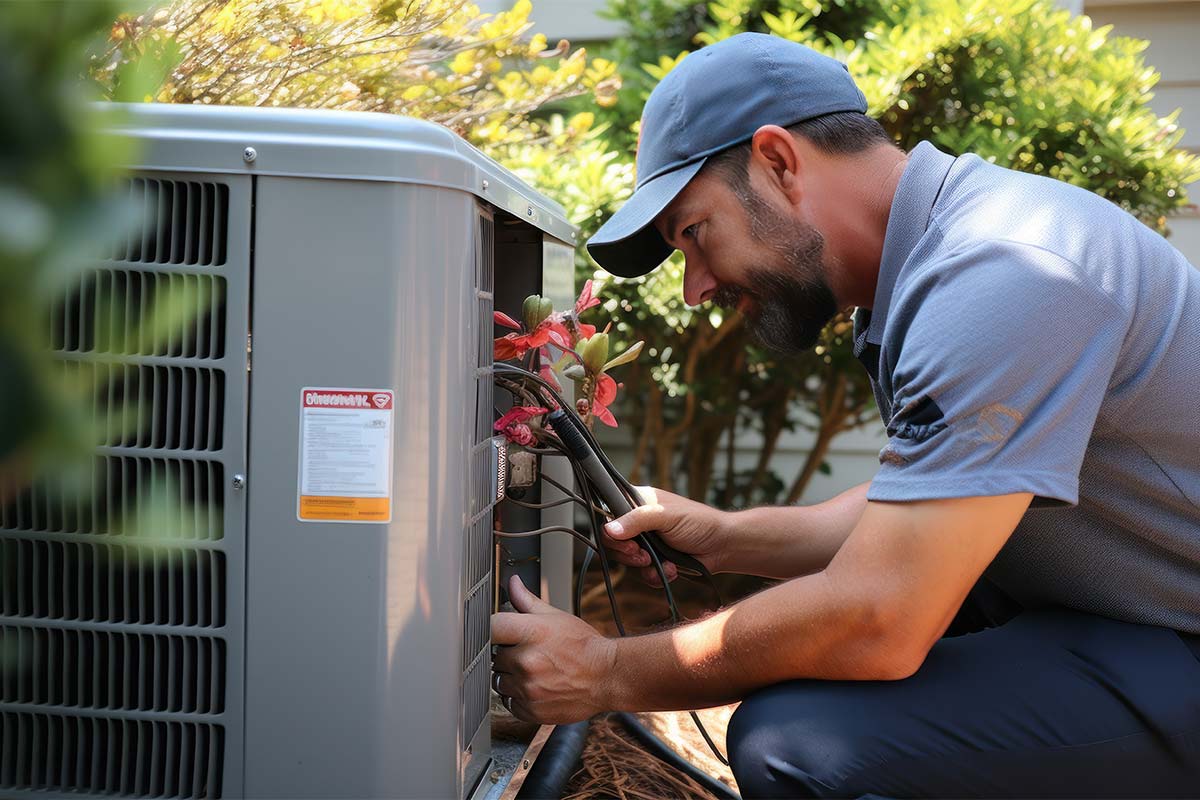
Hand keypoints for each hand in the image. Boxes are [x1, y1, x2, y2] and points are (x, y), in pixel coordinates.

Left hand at [491, 575, 616, 723]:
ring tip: (534, 670)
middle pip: (494, 656)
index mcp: (530, 632)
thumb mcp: (556, 617)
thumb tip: (513, 583)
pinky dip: (518, 697)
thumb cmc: (583, 646)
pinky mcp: (530, 709)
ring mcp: (527, 688)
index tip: (497, 633)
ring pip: (500, 681)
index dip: (492, 630)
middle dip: (508, 654)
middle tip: (528, 653)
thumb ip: (528, 601)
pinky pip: (509, 702)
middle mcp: (525, 661)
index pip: (490, 627)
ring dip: (511, 677)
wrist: (607, 676)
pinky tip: (536, 686)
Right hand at [602, 486, 729, 585]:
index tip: (624, 540)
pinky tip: (672, 569)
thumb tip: (609, 529)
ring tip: (661, 563)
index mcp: (638, 501)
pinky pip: (642, 574)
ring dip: (643, 566)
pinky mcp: (655, 561)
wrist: (724, 547)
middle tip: (643, 556)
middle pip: (613, 541)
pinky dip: (655, 576)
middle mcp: (638, 522)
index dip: (611, 529)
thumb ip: (637, 520)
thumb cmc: (699, 523)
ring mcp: (646, 542)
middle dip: (626, 553)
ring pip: (626, 560)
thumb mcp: (666, 516)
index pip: (608, 512)